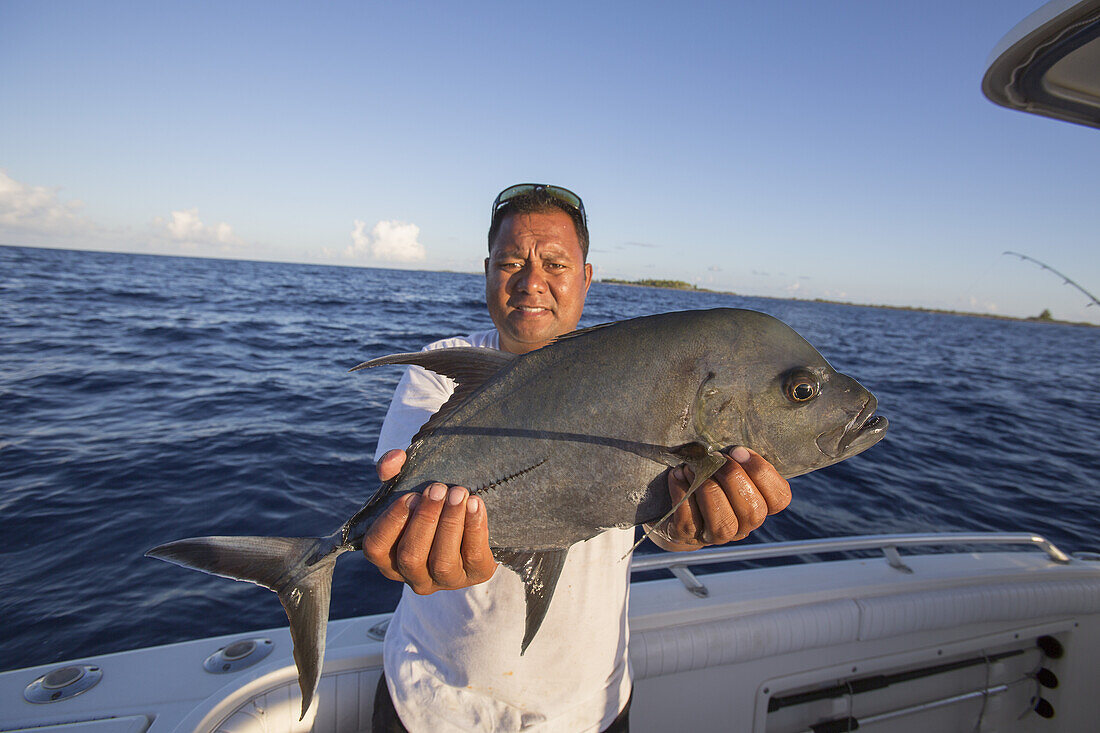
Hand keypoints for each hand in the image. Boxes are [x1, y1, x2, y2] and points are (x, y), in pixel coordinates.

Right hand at [362, 449, 496, 593]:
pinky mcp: (476, 575)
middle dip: (425, 519)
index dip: (391, 522)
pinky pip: (473, 556)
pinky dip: (474, 527)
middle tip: (437, 489)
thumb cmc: (432, 505)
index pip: (376, 547)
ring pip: (442, 561)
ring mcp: (445, 580)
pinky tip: (475, 503)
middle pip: (411, 556)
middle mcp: (414, 576)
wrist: (474, 520)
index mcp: (389, 557)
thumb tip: (394, 459)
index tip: (410, 496)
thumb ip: (393, 470)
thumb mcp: (409, 488)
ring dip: (450, 523)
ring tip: (458, 493)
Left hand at [651, 447, 790, 551]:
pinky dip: (682, 494)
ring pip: (724, 523)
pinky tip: (677, 475)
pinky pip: (689, 521)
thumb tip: (735, 418)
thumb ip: (737, 454)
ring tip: (693, 467)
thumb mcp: (725, 462)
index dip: (762, 474)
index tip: (739, 451)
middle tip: (715, 458)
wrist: (671, 505)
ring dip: (708, 491)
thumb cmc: (705, 474)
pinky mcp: (688, 537)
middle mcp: (743, 524)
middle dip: (733, 479)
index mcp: (759, 503)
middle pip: (753, 511)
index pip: (780, 498)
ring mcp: (717, 535)